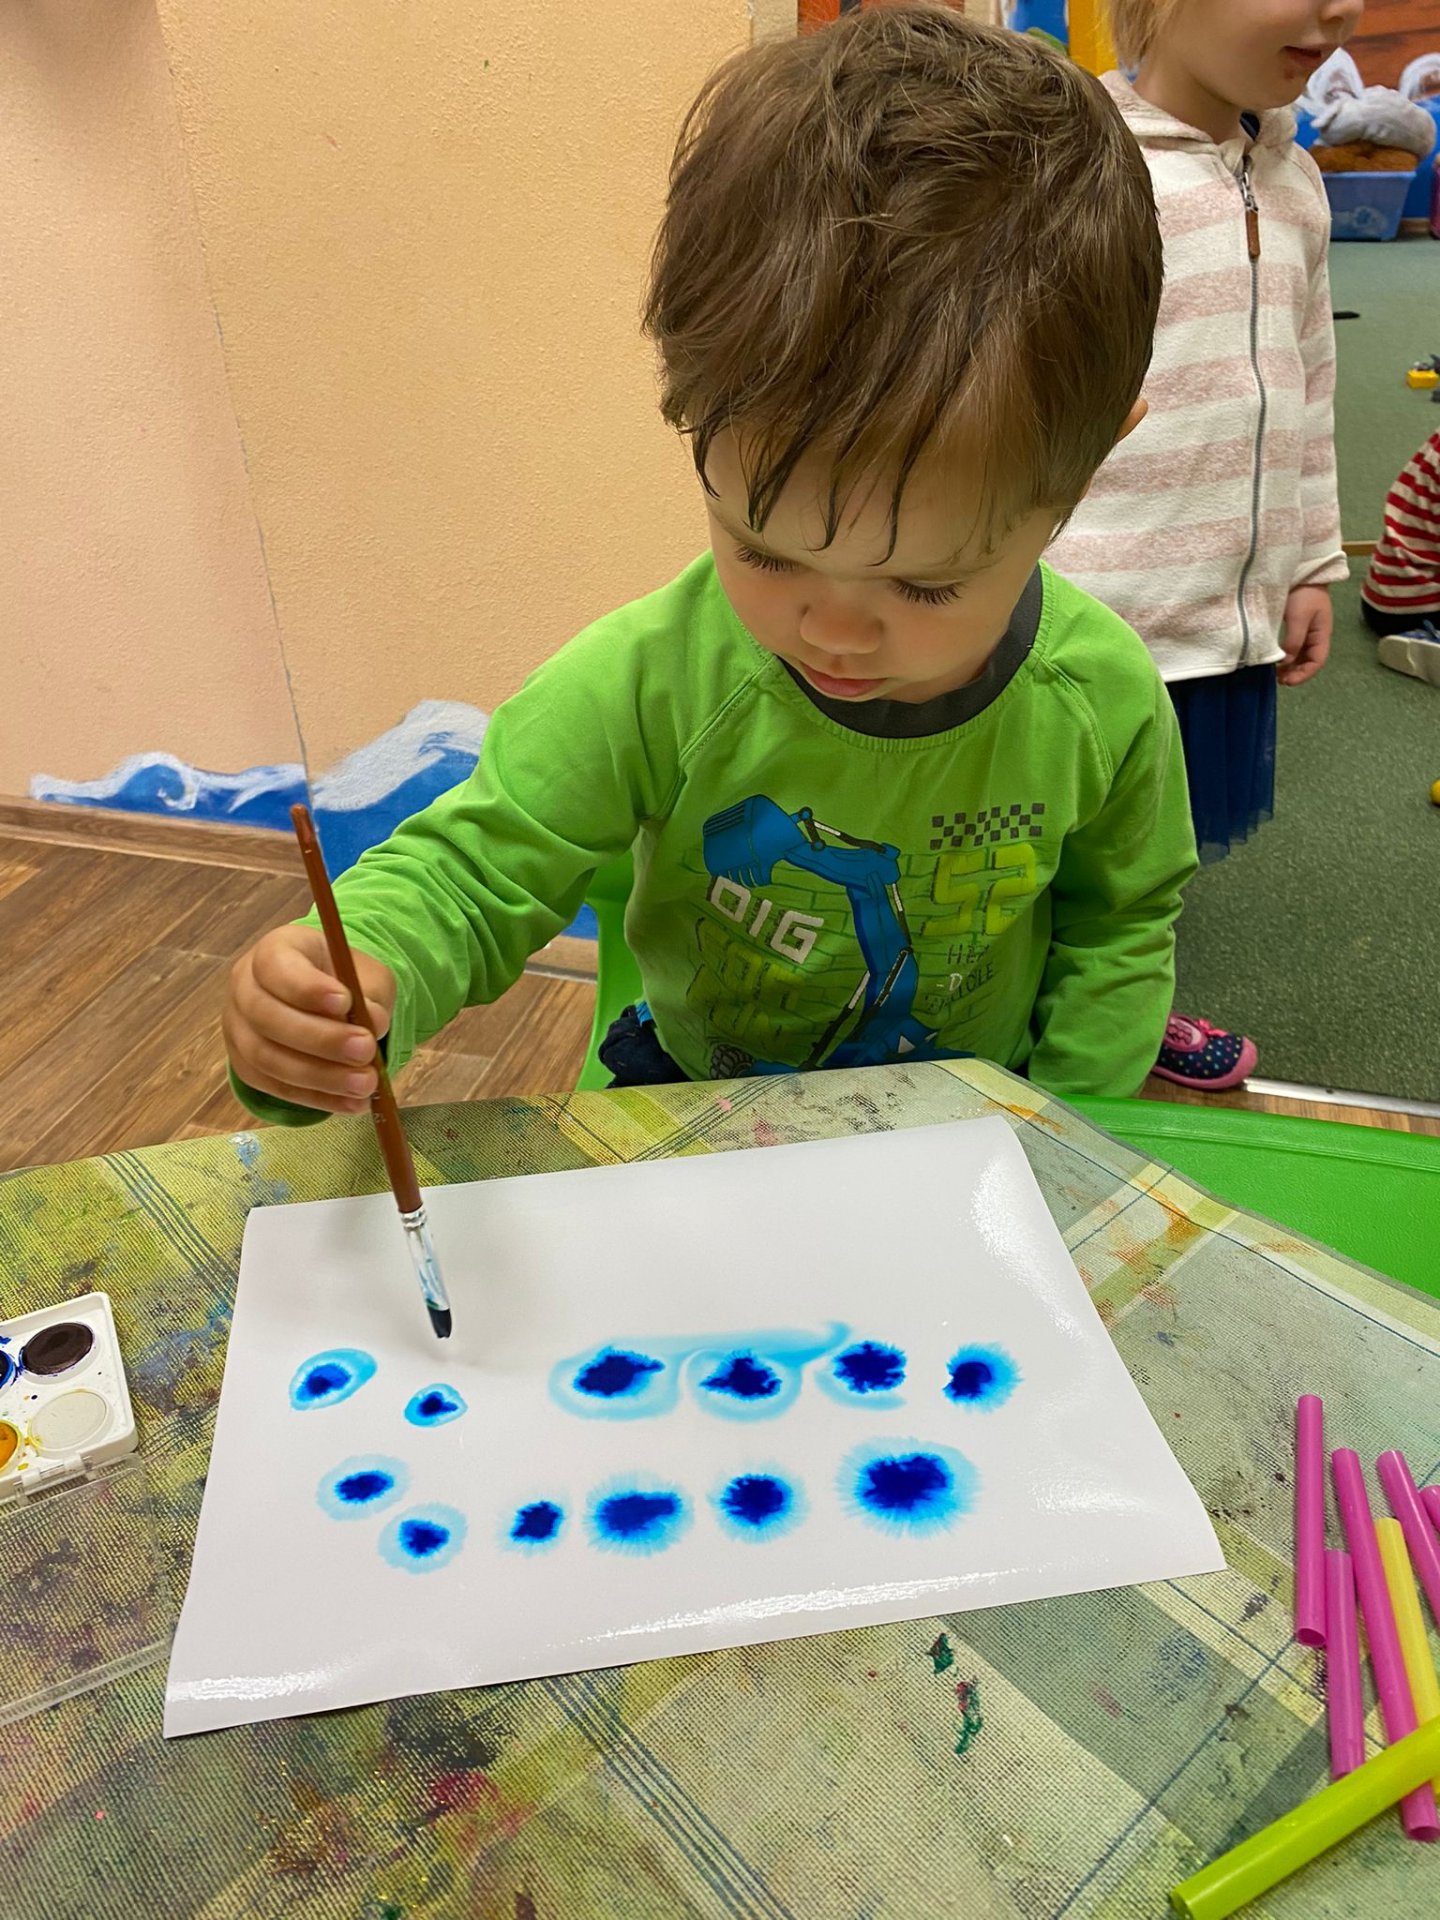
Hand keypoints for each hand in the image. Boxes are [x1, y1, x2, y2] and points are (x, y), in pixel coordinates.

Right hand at [224, 924, 396, 1114]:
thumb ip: (370, 996)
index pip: (275, 966)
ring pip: (267, 1058)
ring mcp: (239, 1029)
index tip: (347, 1002)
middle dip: (320, 1039)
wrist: (325, 1003)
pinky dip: (317, 1098)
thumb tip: (373, 1024)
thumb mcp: (366, 977)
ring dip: (320, 1076)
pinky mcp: (246, 1067)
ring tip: (365, 1084)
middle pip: (267, 1016)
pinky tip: (352, 1103)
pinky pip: (275, 1087)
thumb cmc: (344, 982)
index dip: (307, 988)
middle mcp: (245, 988)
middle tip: (365, 1050)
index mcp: (274, 951)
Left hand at [1278, 584, 1331, 686]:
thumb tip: (1285, 662)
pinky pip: (1295, 646)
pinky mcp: (1298, 625)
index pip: (1317, 661)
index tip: (1287, 681)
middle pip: (1310, 660)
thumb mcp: (1298, 618)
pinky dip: (1287, 655)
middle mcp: (1317, 635)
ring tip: (1276, 674)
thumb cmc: (1304, 593)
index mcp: (1322, 634)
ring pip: (1302, 655)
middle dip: (1297, 672)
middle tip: (1279, 680)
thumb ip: (1294, 641)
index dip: (1304, 674)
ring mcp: (1308, 630)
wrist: (1303, 571)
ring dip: (1291, 666)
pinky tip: (1277, 659)